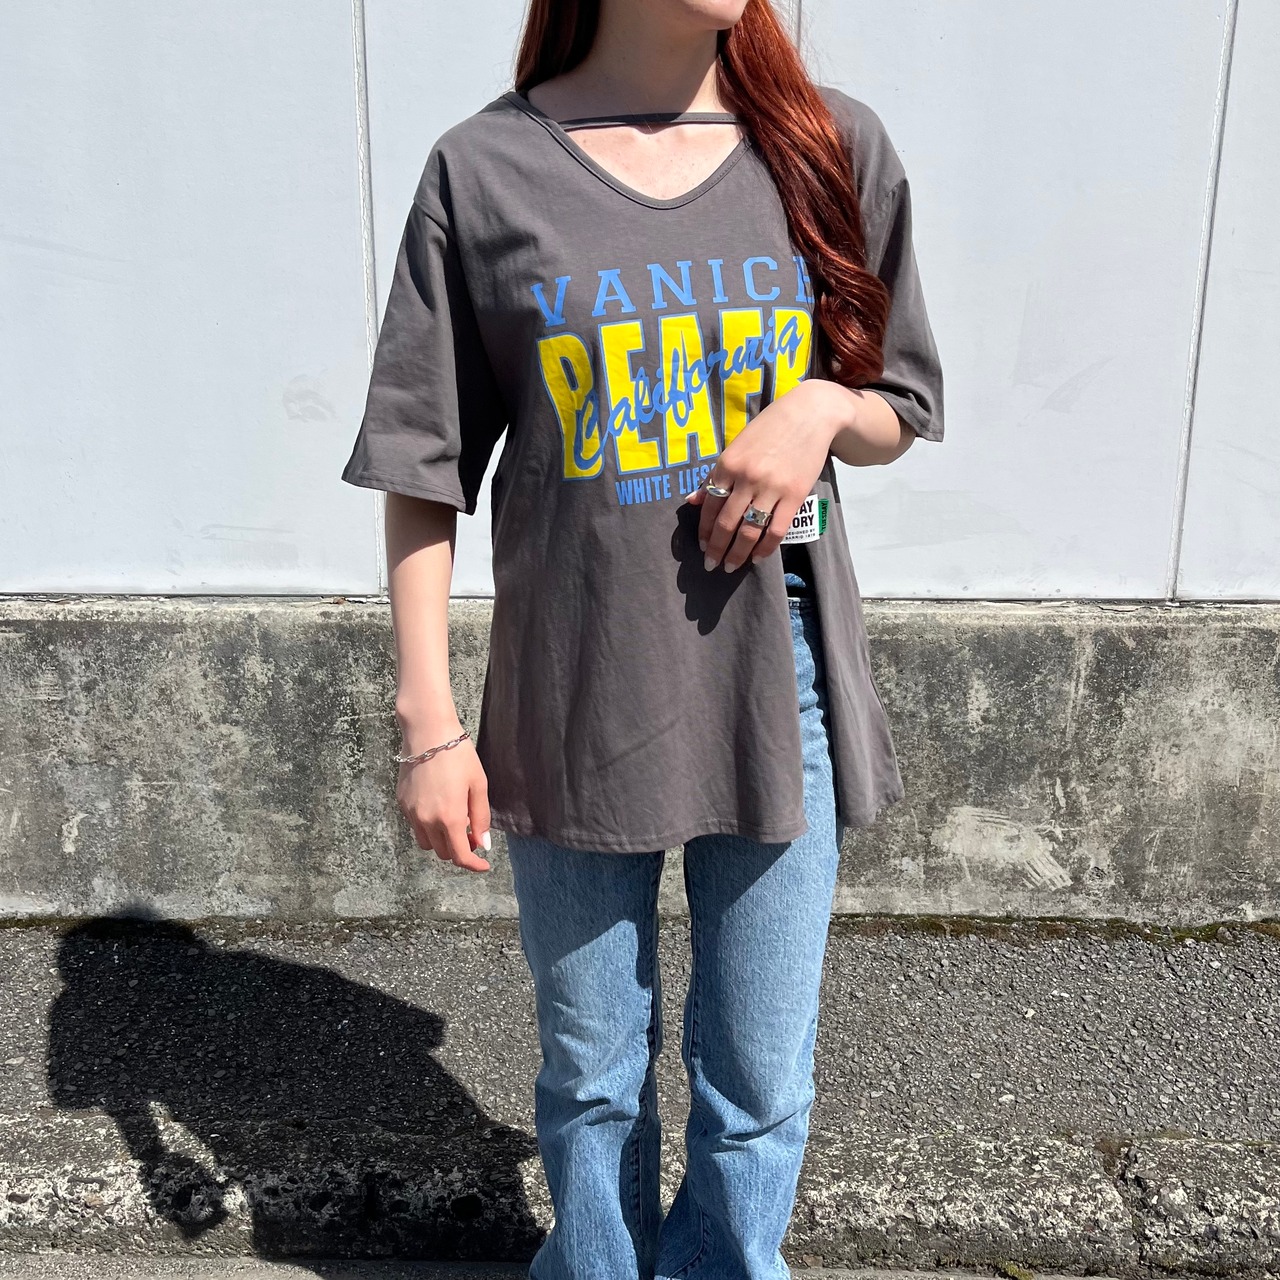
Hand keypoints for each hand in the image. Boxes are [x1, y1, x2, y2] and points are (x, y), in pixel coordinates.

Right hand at [396, 730, 491, 872]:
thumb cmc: (458, 755)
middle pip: (443, 852)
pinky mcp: (402, 803)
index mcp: (449, 817)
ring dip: (441, 840)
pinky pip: (415, 825)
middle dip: (459, 848)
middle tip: (472, 832)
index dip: (474, 865)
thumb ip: (481, 817)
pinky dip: (427, 825)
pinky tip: (438, 805)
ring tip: (454, 819)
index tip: (483, 865)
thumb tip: (483, 844)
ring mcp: (411, 813)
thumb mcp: (478, 785)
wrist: (427, 732)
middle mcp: (427, 820)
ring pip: (426, 843)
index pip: (460, 856)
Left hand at [684, 380, 838, 571]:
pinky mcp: (794, 495)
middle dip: (716, 549)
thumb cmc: (769, 430)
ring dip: (737, 554)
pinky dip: (765, 548)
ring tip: (731, 566)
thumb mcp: (736, 447)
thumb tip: (692, 501)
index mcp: (728, 464)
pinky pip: (776, 529)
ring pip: (749, 531)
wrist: (810, 415)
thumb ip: (715, 475)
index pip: (710, 506)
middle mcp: (746, 477)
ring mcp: (771, 487)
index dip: (704, 531)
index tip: (702, 546)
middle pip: (726, 523)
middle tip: (711, 566)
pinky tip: (757, 557)